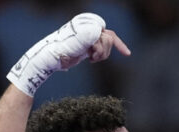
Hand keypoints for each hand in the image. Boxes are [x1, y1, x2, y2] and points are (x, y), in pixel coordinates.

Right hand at [8, 13, 130, 96]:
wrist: (50, 57)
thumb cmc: (62, 57)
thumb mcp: (81, 50)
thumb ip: (91, 45)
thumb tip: (102, 46)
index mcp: (86, 28)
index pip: (108, 34)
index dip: (119, 44)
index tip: (128, 54)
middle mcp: (87, 24)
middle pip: (110, 37)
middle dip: (106, 52)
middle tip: (94, 59)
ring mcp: (87, 26)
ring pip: (108, 40)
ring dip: (101, 53)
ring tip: (90, 58)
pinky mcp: (87, 31)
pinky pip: (102, 41)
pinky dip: (98, 52)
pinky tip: (89, 57)